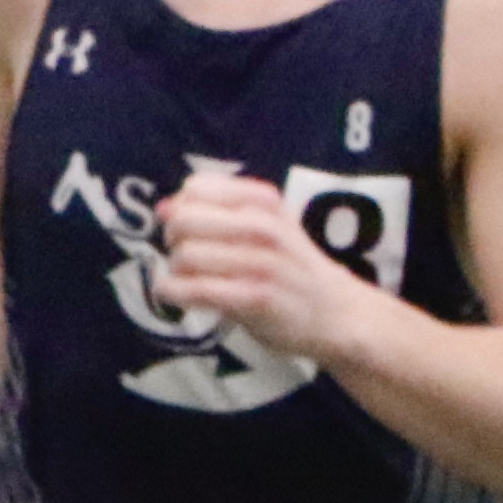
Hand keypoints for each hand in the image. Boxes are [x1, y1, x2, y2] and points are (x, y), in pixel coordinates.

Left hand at [154, 166, 366, 362]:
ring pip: (185, 256)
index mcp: (264, 202)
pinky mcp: (256, 298)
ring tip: (190, 280)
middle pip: (183, 220)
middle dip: (172, 240)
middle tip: (185, 257)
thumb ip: (216, 213)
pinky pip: (196, 289)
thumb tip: (163, 207)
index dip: (181, 209)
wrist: (339, 314)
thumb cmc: (292, 269)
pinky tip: (178, 296)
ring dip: (175, 271)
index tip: (190, 229)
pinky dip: (174, 294)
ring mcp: (262, 262)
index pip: (196, 188)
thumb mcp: (267, 227)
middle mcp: (264, 226)